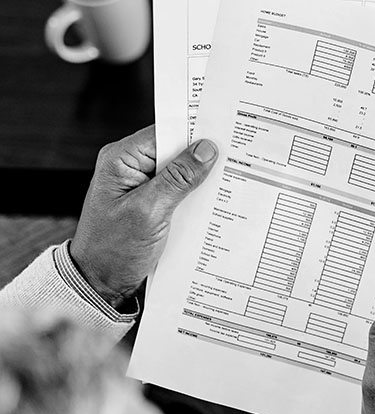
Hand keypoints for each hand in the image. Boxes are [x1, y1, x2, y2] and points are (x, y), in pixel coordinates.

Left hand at [69, 126, 217, 308]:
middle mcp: (130, 166)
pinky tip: (213, 199)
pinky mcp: (153, 200)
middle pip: (175, 148)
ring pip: (181, 169)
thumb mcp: (148, 211)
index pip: (164, 132)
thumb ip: (178, 178)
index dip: (194, 132)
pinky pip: (180, 187)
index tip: (225, 134)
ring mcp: (142, 183)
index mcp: (121, 159)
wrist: (101, 282)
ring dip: (201, 177)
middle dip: (202, 155)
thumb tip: (206, 149)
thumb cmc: (112, 249)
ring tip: (227, 180)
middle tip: (233, 158)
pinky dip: (195, 193)